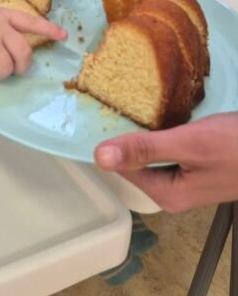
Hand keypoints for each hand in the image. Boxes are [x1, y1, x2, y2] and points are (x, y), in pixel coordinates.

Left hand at [94, 113, 237, 212]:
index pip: (122, 167)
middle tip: (111, 101)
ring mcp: (188, 180)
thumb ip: (145, 150)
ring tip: (128, 104)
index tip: (94, 112)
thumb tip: (99, 157)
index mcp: (167, 194)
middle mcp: (174, 193)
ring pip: (153, 153)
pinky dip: (163, 132)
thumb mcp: (189, 144)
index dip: (109, 140)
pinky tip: (160, 113)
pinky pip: (170, 149)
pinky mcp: (200, 166)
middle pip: (136, 161)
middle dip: (125, 134)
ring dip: (144, 132)